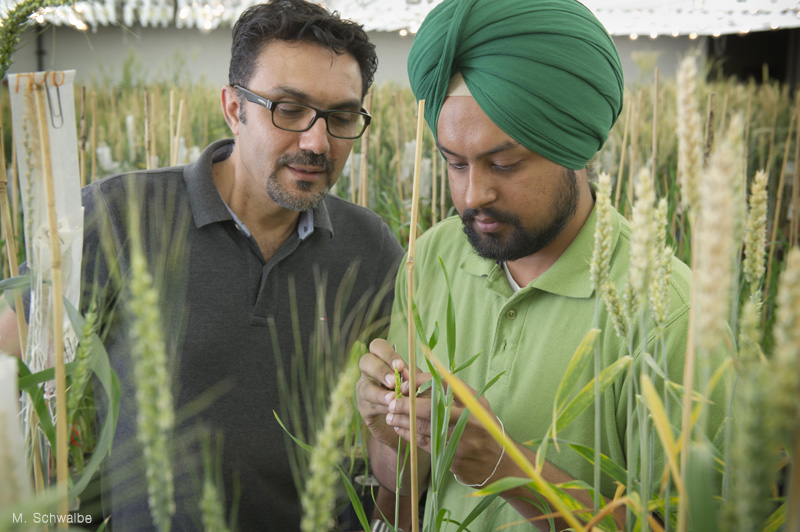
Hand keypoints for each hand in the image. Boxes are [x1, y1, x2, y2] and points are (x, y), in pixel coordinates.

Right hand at [356, 338, 413, 448]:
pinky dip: (381, 407)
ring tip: (393, 398)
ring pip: (365, 387)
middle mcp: (369, 373)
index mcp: (381, 360)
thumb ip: (411, 376)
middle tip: (394, 382)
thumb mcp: (413, 382)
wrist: (404, 420)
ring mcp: (363, 390)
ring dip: (379, 393)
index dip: (387, 354)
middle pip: (365, 362)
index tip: (400, 366)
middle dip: (380, 371)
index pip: (377, 346)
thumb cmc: (409, 395)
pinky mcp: (363, 408)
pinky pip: (369, 405)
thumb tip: (406, 372)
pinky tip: (391, 409)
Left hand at [385, 379, 508, 487]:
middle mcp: (470, 419)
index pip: (443, 383)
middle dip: (405, 405)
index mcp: (475, 402)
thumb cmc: (484, 431)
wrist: (503, 465)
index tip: (406, 385)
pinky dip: (409, 436)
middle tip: (390, 402)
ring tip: (390, 416)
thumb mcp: (476, 408)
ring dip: (402, 421)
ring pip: (424, 428)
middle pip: (430, 407)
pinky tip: (400, 431)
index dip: (420, 382)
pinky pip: (425, 444)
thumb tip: (417, 380)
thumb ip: (452, 395)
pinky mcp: (454, 458)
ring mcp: (462, 440)